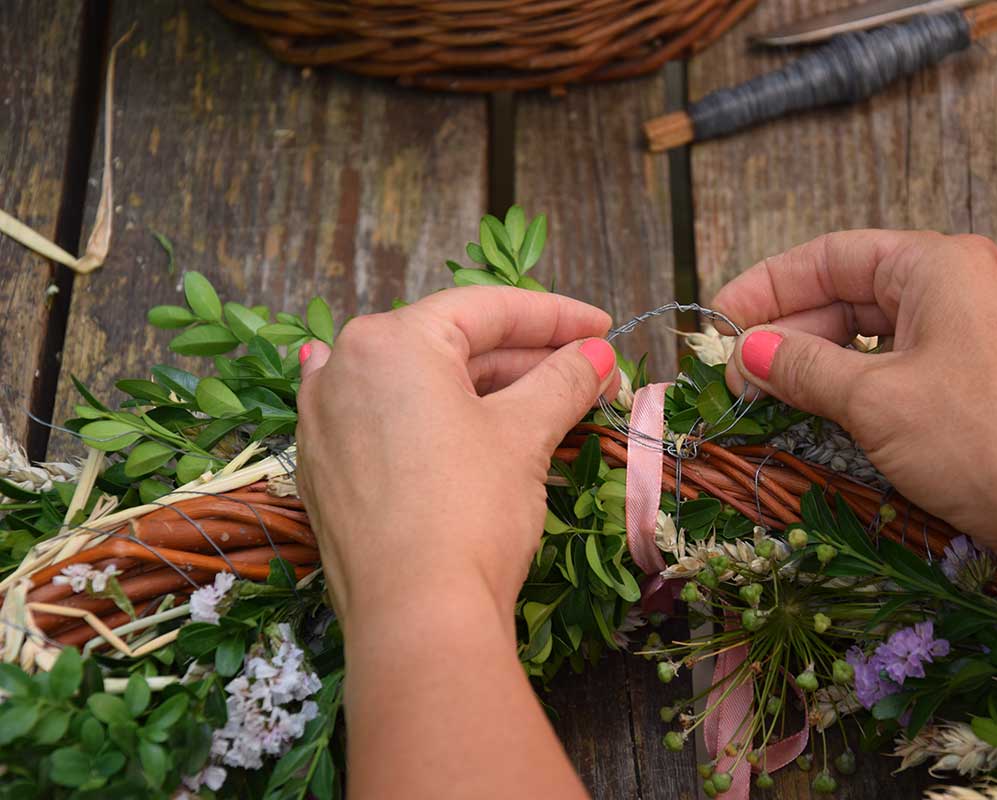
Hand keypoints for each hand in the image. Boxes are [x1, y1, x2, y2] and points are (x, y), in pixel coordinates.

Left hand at [294, 287, 617, 635]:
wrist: (414, 619)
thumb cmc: (468, 512)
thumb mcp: (525, 435)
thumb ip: (563, 380)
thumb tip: (598, 356)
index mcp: (389, 341)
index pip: (487, 309)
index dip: (556, 316)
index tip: (603, 329)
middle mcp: (342, 368)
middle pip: (452, 346)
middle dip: (526, 358)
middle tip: (589, 373)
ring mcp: (324, 422)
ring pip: (419, 387)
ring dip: (486, 391)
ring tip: (548, 404)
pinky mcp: (325, 473)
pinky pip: (388, 426)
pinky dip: (435, 422)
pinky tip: (462, 421)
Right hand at [712, 230, 996, 625]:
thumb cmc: (978, 438)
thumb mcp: (874, 399)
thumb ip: (801, 367)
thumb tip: (745, 350)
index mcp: (936, 264)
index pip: (830, 256)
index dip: (765, 287)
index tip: (718, 322)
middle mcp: (954, 287)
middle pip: (846, 294)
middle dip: (785, 333)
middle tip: (732, 377)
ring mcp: (966, 336)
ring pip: (868, 336)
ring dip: (813, 366)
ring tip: (761, 399)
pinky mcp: (971, 382)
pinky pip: (893, 369)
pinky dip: (849, 387)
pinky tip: (812, 413)